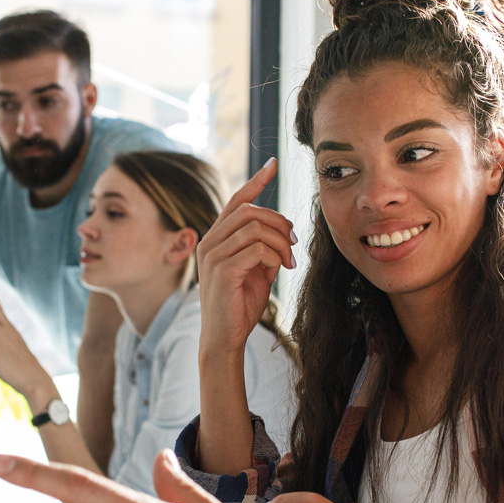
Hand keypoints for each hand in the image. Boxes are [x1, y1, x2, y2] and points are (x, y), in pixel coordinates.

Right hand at [194, 158, 293, 362]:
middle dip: (279, 222)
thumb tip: (283, 231)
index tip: (273, 164)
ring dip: (280, 242)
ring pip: (255, 227)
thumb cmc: (240, 304)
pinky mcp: (222, 271)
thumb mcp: (257, 270)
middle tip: (293, 243)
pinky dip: (273, 256)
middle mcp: (209, 242)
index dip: (255, 181)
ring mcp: (213, 256)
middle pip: (250, 211)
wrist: (225, 338)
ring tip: (288, 261)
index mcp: (216, 238)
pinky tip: (278, 270)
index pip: (236, 201)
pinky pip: (256, 248)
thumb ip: (264, 247)